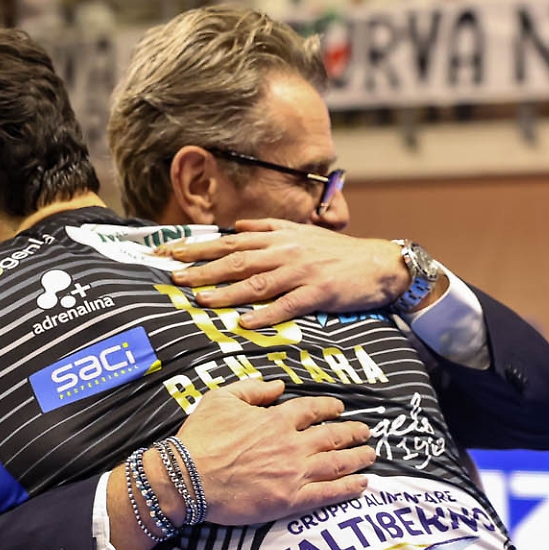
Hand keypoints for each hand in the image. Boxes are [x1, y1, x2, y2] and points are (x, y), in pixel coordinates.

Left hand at [157, 219, 411, 328]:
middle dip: (203, 269)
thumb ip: (268, 229)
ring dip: (227, 292)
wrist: (378, 263)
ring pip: (257, 282)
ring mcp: (301, 271)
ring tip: (202, 300)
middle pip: (236, 260)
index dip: (198, 248)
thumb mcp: (301, 232)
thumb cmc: (337, 252)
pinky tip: (245, 322)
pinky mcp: (318, 292)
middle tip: (175, 278)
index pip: (229, 241)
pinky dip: (265, 314)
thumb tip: (238, 227)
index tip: (170, 254)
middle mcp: (285, 251)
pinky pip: (287, 304)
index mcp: (278, 237)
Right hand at [173, 378, 374, 522]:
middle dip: (353, 433)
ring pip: (337, 464)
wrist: (187, 477)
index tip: (339, 408)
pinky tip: (362, 484)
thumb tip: (277, 386)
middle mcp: (291, 444)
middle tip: (366, 432)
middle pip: (333, 436)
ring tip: (370, 455)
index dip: (329, 407)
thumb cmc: (201, 438)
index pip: (312, 410)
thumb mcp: (220, 399)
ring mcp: (294, 473)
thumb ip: (252, 389)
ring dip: (357, 458)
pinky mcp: (290, 500)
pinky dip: (348, 488)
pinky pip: (327, 494)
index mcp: (276, 419)